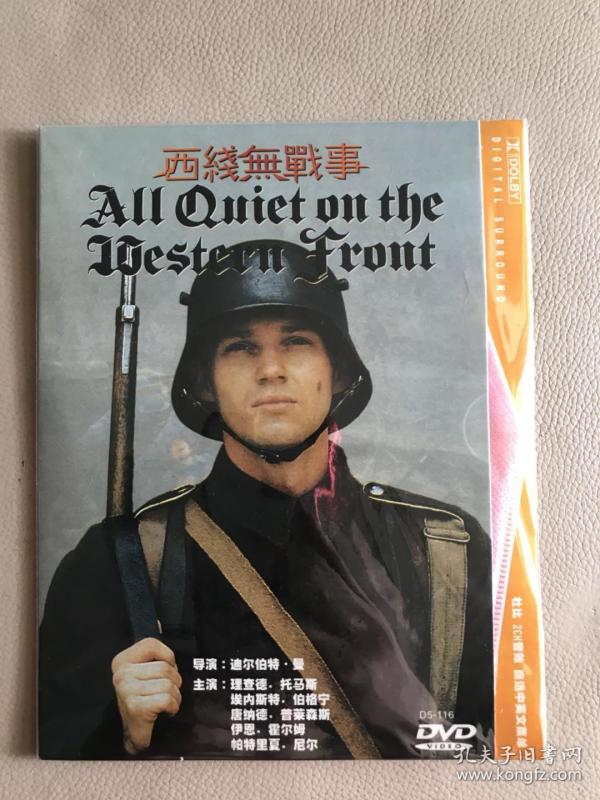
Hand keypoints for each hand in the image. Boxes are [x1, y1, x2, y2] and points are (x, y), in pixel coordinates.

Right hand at [111, 637, 181, 753]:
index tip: (165, 670)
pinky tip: (166, 712)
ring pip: (169, 683)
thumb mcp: (146, 670)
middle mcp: (121, 674)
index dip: (167, 657)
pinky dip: (173, 706)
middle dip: (175, 681)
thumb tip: (159, 622)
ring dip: (175, 696)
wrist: (135, 734)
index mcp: (122, 661)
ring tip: (166, 703)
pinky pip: (167, 699)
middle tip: (167, 692)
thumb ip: (153, 651)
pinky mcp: (135, 707)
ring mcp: (126, 691)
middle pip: (165, 667)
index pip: (151, 644)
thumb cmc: (145, 699)